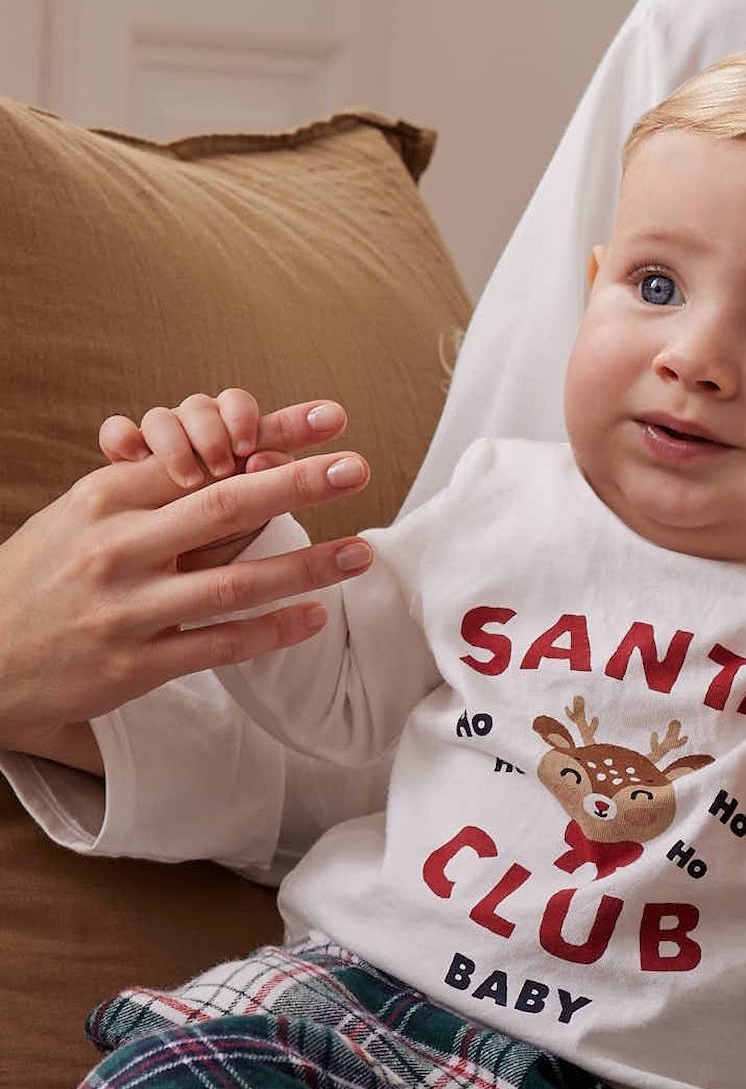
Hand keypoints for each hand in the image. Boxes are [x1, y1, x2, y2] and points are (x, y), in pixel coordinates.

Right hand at [0, 422, 372, 756]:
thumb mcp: (80, 517)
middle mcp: (118, 548)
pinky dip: (272, 632)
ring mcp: (128, 609)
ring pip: (234, 583)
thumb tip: (233, 467)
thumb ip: (150, 495)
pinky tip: (315, 618)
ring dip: (305, 567)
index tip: (325, 423)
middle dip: (298, 484)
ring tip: (359, 553)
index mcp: (105, 498)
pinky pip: (220, 645)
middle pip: (225, 506)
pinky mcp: (136, 665)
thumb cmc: (42, 578)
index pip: (200, 455)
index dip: (267, 436)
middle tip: (356, 466)